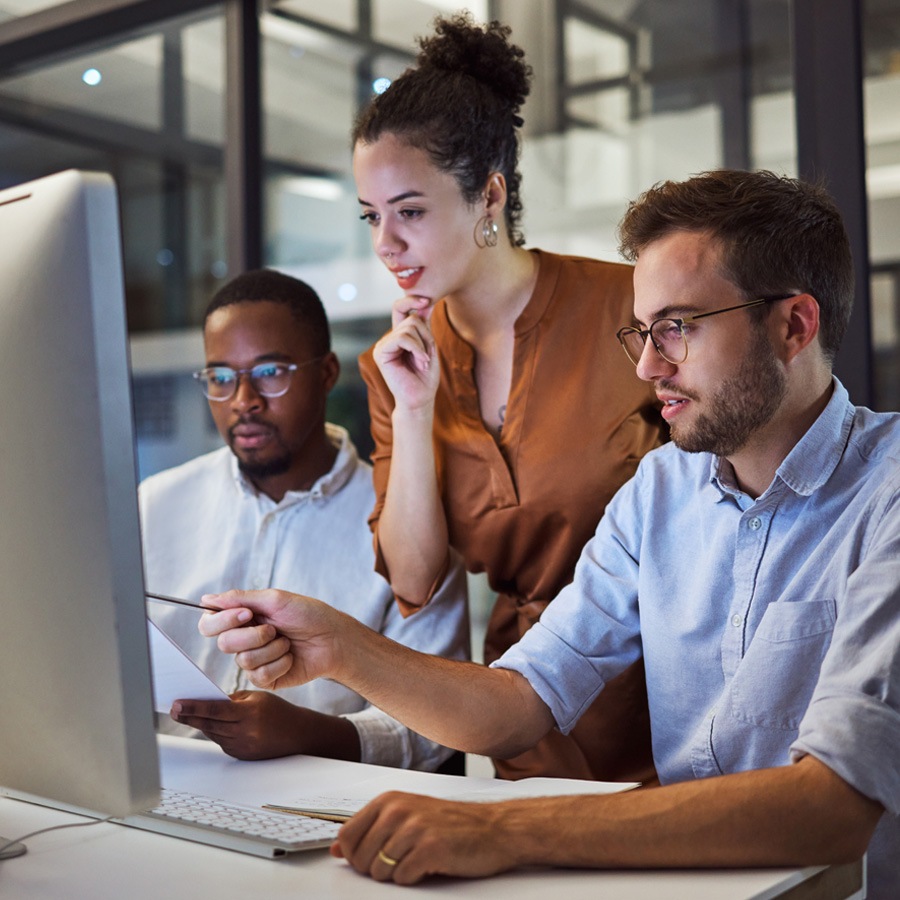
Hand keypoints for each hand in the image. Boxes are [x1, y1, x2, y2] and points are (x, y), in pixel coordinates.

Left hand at [169, 691, 359, 761]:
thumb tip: (207, 703)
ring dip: (200, 723)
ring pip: (212, 733)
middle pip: (209, 724)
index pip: (214, 710)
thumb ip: (232, 701)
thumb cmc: (278, 711)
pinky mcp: (240, 755)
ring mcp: (241, 747)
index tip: (176, 704)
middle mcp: (244, 732)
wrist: (298, 735)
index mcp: (249, 714)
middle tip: (173, 709)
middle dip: (189, 716)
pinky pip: (220, 742)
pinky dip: (214, 732)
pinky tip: (208, 724)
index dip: (193, 707)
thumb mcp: (256, 698)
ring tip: (186, 713)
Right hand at [198, 590, 346, 690]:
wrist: (334, 638)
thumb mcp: (275, 599)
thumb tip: (206, 599)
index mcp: (243, 618)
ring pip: (243, 660)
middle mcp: (244, 639)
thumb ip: (239, 599)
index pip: (209, 623)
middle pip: (223, 643)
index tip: (246, 614)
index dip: (221, 620)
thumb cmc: (308, 615)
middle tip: (274, 629)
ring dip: (271, 648)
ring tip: (288, 641)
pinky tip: (291, 657)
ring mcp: (255, 660)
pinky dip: (279, 662)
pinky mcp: (266, 678)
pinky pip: (259, 675)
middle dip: (252, 636)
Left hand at [332, 793, 519, 883]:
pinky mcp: (430, 848)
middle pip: (360, 858)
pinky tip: (430, 864)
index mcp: (389, 800)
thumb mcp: (407, 817)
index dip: (354, 855)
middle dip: (376, 868)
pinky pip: (403, 878)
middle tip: (403, 859)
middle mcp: (398, 810)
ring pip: (380, 871)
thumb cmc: (451, 824)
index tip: (371, 857)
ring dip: (398, 874)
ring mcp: (414, 828)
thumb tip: (336, 848)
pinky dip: (415, 878)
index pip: (346, 835)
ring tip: (418, 859)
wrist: (494, 828)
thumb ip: (370, 830)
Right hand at [373, 297, 439, 411]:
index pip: (401, 308)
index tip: (428, 301)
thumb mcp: (429, 346)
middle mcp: (389, 338)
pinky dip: (417, 349)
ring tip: (423, 362)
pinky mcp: (380, 352)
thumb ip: (425, 326)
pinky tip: (421, 362)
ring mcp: (383, 345)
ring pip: (408, 327)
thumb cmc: (425, 377)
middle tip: (428, 356)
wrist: (420, 399)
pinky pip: (402, 338)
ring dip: (423, 345)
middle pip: (411, 318)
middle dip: (426, 335)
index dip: (412, 300)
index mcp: (399, 336)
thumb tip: (426, 302)